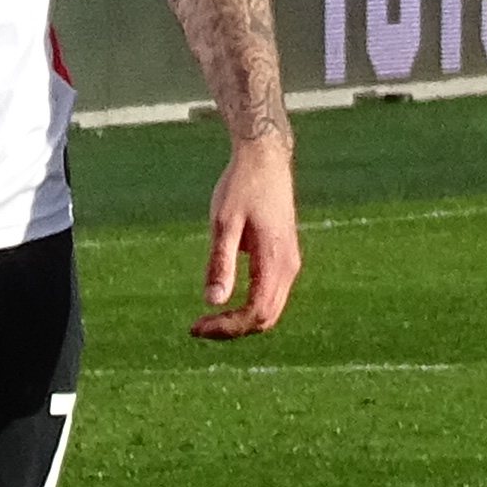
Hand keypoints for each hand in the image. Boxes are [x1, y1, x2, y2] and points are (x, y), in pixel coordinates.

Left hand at [192, 127, 297, 338]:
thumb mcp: (224, 223)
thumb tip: (212, 301)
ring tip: (206, 320)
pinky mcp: (283, 258)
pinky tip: (223, 302)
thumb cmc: (241, 186)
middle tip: (197, 327)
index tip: (197, 326)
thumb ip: (220, 262)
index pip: (256, 313)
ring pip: (269, 310)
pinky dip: (247, 307)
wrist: (265, 158)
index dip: (228, 327)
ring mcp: (289, 263)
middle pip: (265, 318)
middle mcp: (288, 267)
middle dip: (232, 329)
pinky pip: (269, 296)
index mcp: (275, 260)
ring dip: (240, 321)